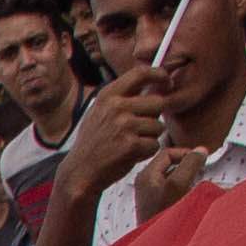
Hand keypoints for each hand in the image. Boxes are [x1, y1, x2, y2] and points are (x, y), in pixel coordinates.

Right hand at [55, 67, 170, 202]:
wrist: (79, 172)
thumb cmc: (94, 142)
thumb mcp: (100, 111)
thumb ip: (124, 97)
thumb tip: (155, 83)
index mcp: (108, 95)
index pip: (141, 73)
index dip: (160, 75)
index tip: (166, 82)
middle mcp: (116, 107)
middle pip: (158, 102)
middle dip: (155, 117)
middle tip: (141, 129)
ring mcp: (124, 126)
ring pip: (158, 126)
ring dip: (150, 137)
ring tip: (131, 144)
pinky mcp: (131, 145)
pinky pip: (154, 144)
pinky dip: (146, 152)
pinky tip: (130, 155)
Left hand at [131, 141, 209, 218]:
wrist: (158, 244)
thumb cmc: (165, 214)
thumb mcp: (178, 185)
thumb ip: (189, 164)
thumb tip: (200, 150)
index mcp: (146, 175)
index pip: (167, 153)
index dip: (186, 153)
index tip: (201, 158)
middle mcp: (145, 183)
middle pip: (169, 163)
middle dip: (187, 163)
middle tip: (200, 169)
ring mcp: (150, 194)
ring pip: (172, 176)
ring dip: (186, 175)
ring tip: (196, 182)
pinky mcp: (157, 204)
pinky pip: (172, 188)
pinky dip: (183, 186)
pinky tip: (190, 194)